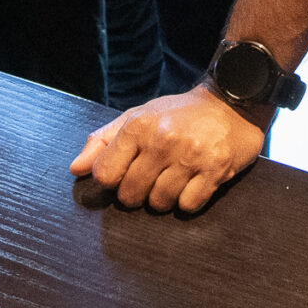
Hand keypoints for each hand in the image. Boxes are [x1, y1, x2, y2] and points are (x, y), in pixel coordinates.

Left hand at [68, 84, 266, 212]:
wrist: (231, 101)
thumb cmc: (179, 113)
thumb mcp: (138, 117)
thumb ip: (104, 141)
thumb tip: (76, 169)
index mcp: (139, 126)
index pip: (105, 174)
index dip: (111, 181)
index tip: (123, 175)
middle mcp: (162, 140)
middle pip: (130, 194)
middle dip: (136, 193)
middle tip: (150, 179)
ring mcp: (190, 156)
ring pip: (159, 203)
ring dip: (163, 198)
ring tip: (173, 179)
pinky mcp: (216, 170)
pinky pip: (189, 205)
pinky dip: (187, 201)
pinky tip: (192, 183)